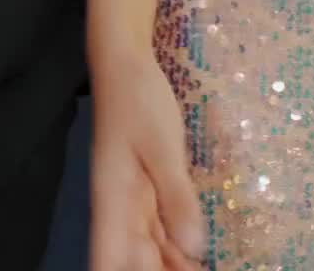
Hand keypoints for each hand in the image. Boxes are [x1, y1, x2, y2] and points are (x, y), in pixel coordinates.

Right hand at [89, 52, 206, 270]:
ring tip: (206, 268)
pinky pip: (161, 228)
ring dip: (173, 264)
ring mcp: (133, 201)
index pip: (107, 264)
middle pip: (132, 263)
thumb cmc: (138, 100)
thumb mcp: (162, 146)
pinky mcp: (149, 190)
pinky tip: (199, 255)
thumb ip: (176, 197)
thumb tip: (193, 249)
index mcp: (112, 204)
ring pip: (150, 250)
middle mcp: (118, 211)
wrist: (126, 63)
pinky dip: (178, 245)